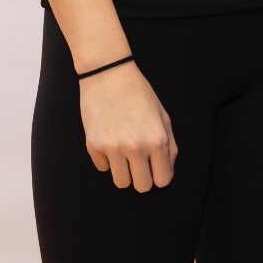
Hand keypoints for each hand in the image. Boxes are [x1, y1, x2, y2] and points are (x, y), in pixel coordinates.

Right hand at [79, 63, 177, 191]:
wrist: (109, 75)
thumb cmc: (139, 94)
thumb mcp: (163, 116)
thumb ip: (170, 144)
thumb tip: (167, 168)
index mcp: (157, 140)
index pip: (162, 181)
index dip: (160, 176)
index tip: (156, 169)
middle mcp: (135, 148)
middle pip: (142, 187)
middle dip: (143, 178)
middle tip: (141, 163)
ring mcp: (112, 149)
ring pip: (121, 182)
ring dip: (124, 171)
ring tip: (125, 153)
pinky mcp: (92, 146)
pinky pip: (103, 168)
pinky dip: (107, 160)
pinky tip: (110, 141)